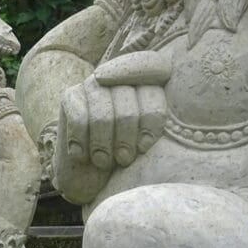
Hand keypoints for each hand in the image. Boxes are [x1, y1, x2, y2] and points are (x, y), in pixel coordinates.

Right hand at [59, 51, 170, 169]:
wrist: (86, 175)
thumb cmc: (123, 159)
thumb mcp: (148, 143)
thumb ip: (160, 123)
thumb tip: (178, 116)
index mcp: (148, 78)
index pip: (158, 72)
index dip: (152, 114)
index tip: (145, 147)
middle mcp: (121, 74)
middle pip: (129, 102)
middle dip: (126, 138)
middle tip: (124, 159)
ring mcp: (93, 82)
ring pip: (104, 114)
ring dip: (104, 145)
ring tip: (105, 161)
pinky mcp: (69, 95)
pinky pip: (80, 120)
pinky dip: (83, 143)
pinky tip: (82, 155)